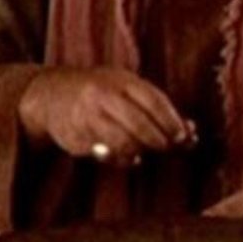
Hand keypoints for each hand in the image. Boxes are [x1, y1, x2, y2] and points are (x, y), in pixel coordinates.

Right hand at [17, 67, 195, 164]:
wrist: (51, 94)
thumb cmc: (100, 92)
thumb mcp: (126, 88)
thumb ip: (154, 107)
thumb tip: (191, 132)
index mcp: (121, 81)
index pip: (154, 102)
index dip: (172, 122)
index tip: (184, 137)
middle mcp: (102, 96)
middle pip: (140, 124)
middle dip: (159, 141)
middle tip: (168, 148)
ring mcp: (86, 116)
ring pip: (122, 142)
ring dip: (140, 152)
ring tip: (145, 153)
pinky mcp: (75, 136)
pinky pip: (104, 153)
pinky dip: (121, 160)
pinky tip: (128, 159)